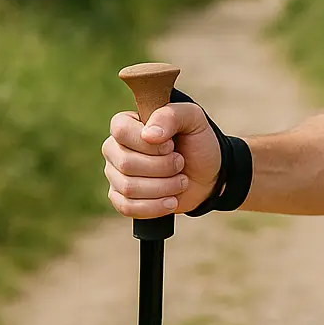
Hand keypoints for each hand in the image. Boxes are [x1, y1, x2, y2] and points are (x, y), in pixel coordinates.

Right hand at [102, 102, 221, 218]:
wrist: (208, 175)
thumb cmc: (197, 143)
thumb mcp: (192, 119)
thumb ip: (171, 116)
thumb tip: (149, 135)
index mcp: (126, 124)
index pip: (121, 131)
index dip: (150, 144)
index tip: (171, 145)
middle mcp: (115, 148)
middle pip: (126, 163)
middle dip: (164, 167)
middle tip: (181, 163)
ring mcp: (115, 175)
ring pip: (129, 188)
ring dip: (164, 187)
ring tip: (181, 181)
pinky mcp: (122, 199)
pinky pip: (127, 207)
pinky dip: (155, 207)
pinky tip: (172, 200)